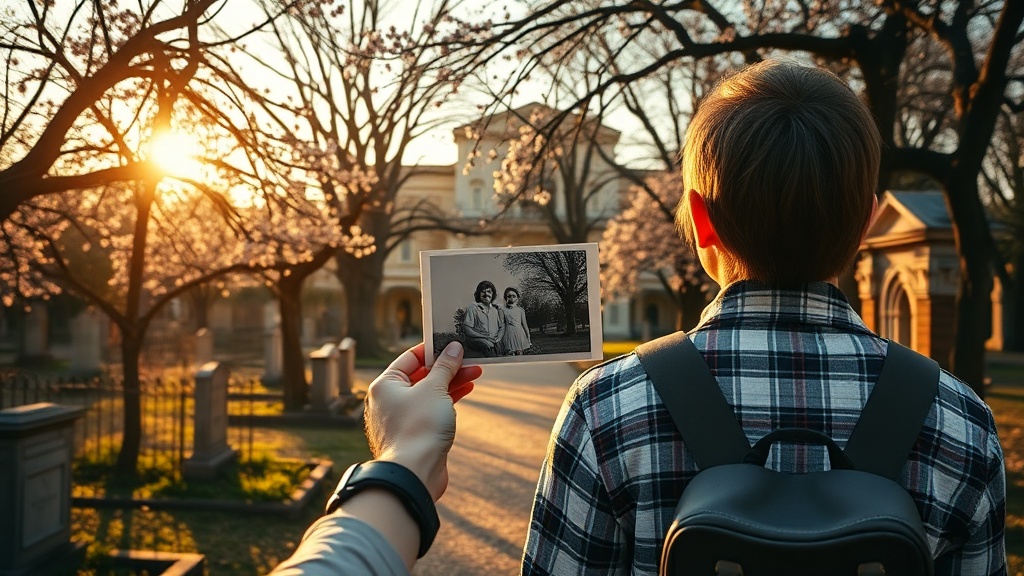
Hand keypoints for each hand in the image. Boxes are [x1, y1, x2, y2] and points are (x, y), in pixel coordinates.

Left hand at [363, 341, 481, 499]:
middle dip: (448, 367)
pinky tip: (466, 391)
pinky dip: (448, 400)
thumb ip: (445, 367)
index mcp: (385, 385)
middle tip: (471, 359)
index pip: (410, 357)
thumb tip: (453, 348)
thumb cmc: (418, 428)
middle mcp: (389, 400)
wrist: (414, 474)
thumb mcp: (435, 389)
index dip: (433, 348)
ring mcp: (401, 418)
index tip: (453, 343)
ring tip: (475, 373)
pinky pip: (431, 410)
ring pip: (429, 393)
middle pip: (421, 375)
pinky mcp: (414, 434)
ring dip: (452, 382)